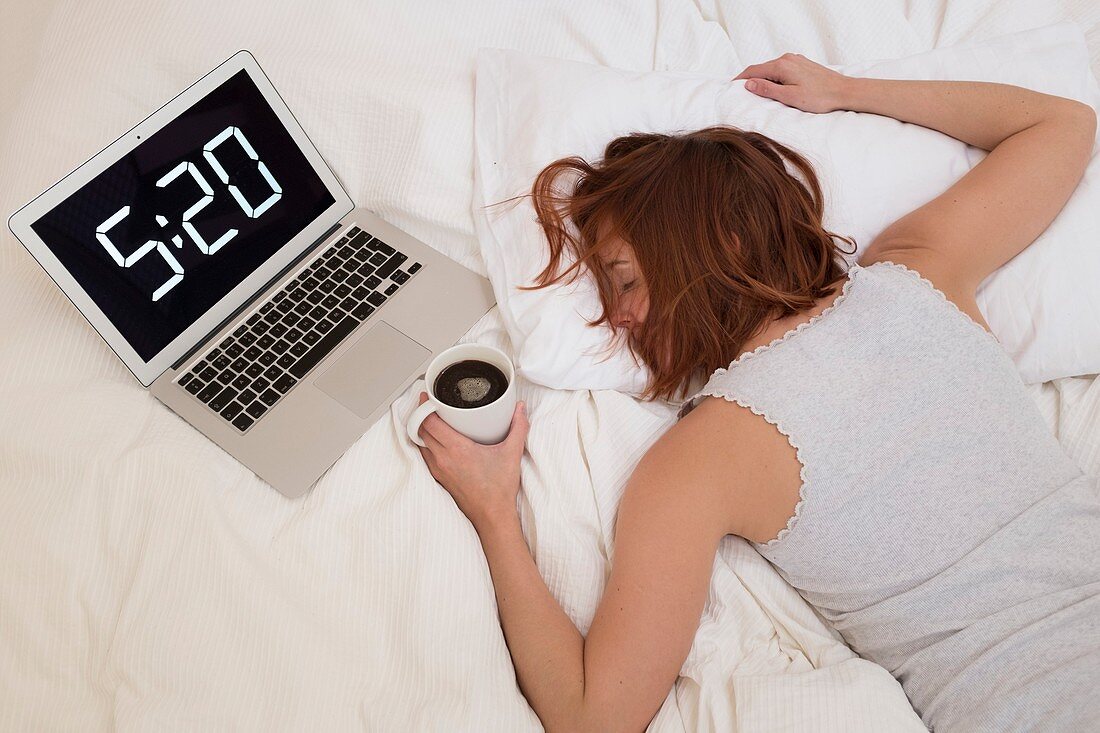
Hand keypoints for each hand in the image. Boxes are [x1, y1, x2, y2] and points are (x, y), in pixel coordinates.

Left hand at [414, 392, 529, 531]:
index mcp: (457, 449)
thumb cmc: (499, 488)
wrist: (492, 515)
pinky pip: (425, 456)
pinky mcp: (440, 478)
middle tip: (428, 403)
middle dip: (421, 415)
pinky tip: (436, 440)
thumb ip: (518, 428)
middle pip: (421, 430)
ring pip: (420, 444)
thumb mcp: (511, 453)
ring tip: (429, 419)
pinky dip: (426, 444)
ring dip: (421, 430)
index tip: (426, 396)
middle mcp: (443, 459)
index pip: (429, 423)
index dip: (423, 407)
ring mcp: (439, 469)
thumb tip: (520, 410)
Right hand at [733, 52, 850, 113]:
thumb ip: (767, 89)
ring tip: (757, 93)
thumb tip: (748, 84)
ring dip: (763, 79)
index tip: (730, 87)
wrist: (843, 91)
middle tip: (741, 93)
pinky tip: (775, 88)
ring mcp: (796, 60)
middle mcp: (788, 59)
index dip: (740, 79)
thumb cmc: (819, 97)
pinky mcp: (803, 65)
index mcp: (782, 65)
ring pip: (773, 69)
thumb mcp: (788, 96)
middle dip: (751, 79)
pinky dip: (775, 78)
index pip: (753, 70)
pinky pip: (782, 70)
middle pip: (762, 69)